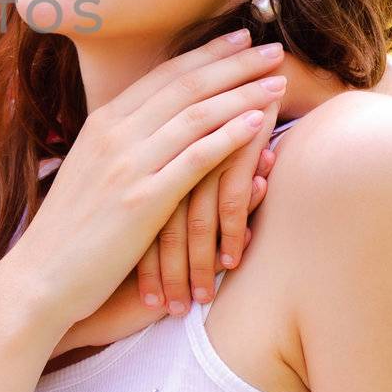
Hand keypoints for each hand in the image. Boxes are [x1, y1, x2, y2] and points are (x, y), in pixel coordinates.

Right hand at [0, 30, 286, 335]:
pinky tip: (258, 124)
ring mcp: (127, 166)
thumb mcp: (90, 173)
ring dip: (242, 94)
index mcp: (101, 124)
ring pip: (195, 115)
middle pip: (185, 86)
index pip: (162, 75)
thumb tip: (160, 128)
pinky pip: (194, 158)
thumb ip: (123, 147)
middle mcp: (113, 135)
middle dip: (233, 63)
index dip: (206, 53)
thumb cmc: (69, 232)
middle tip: (271, 48)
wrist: (40, 276)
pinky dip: (229, 136)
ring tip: (278, 81)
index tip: (239, 38)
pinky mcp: (142, 201)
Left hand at [134, 104, 278, 313]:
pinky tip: (231, 265)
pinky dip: (229, 236)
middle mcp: (162, 150)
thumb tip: (149, 225)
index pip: (129, 215)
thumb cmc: (215, 122)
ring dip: (195, 265)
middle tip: (165, 309)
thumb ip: (162, 178)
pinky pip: (228, 203)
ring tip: (193, 303)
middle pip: (157, 222)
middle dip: (160, 271)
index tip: (135, 296)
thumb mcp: (173, 150)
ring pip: (191, 220)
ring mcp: (195, 150)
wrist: (263, 81)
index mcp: (139, 149)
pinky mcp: (231, 152)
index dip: (133, 256)